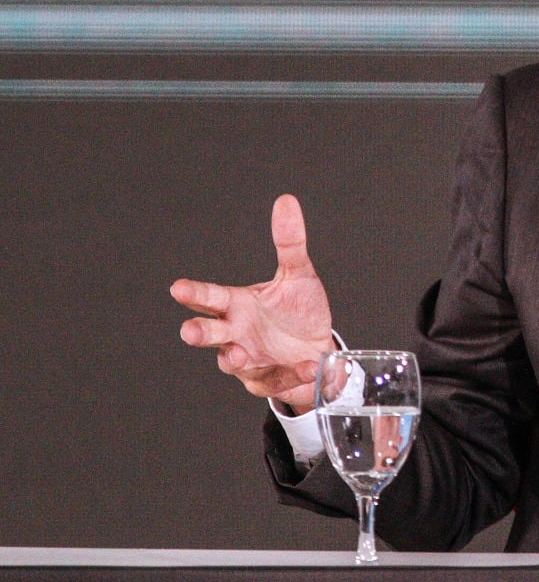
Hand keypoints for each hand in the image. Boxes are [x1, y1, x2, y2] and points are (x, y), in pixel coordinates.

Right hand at [171, 194, 335, 413]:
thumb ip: (290, 242)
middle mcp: (236, 333)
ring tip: (238, 354)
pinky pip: (274, 379)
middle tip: (189, 331)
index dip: (194, 293)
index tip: (177, 288)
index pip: (210, 297)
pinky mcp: (267, 380)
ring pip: (233, 362)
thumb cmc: (299, 310)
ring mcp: (249, 360)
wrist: (317, 347)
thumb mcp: (298, 274)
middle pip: (210, 333)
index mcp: (238, 305)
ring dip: (235, 359)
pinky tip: (305, 366)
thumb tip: (287, 201)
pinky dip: (288, 374)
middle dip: (199, 332)